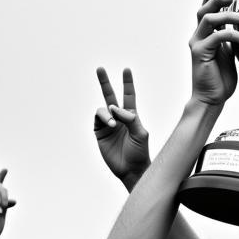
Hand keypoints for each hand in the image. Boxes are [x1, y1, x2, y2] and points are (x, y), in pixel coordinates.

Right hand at [94, 67, 150, 186]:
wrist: (131, 170)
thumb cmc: (140, 152)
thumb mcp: (141, 133)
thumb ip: (130, 118)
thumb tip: (115, 108)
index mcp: (131, 116)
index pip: (129, 96)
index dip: (127, 83)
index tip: (126, 69)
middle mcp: (118, 118)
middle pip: (111, 96)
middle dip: (105, 82)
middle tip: (100, 69)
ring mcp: (108, 125)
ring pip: (103, 108)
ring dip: (108, 113)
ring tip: (113, 123)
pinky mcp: (100, 133)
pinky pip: (98, 119)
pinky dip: (103, 117)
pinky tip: (110, 124)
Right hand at [189, 0, 238, 108]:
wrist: (212, 99)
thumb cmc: (221, 79)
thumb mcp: (230, 54)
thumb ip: (232, 39)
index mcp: (205, 35)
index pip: (206, 10)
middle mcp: (198, 37)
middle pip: (204, 9)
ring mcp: (197, 44)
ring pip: (209, 19)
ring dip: (227, 15)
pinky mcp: (199, 53)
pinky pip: (217, 37)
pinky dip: (233, 35)